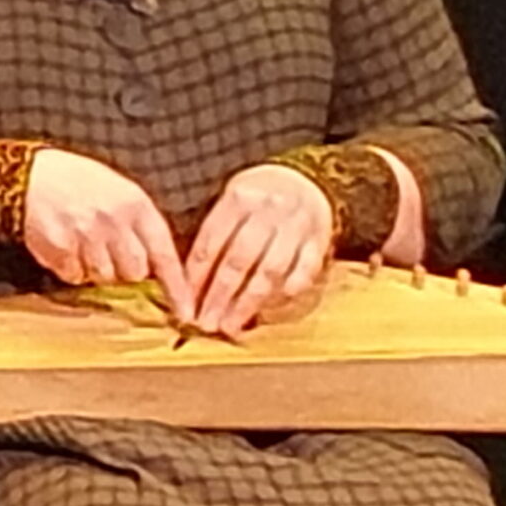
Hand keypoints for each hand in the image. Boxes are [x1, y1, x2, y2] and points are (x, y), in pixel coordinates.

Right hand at [22, 148, 189, 300]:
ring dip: (96, 268)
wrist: (29, 175)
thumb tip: (156, 267)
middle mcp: (113, 221)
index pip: (164, 253)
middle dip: (125, 268)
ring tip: (83, 242)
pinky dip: (71, 268)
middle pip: (134, 272)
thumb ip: (139, 224)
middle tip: (108, 248)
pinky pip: (74, 276)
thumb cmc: (77, 182)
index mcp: (135, 203)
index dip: (177, 287)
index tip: (186, 311)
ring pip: (104, 277)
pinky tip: (65, 245)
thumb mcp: (119, 190)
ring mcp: (85, 236)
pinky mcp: (60, 248)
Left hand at [179, 163, 333, 337]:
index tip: (186, 304)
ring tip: (230, 326)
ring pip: (269, 271)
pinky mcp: (319, 241)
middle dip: (219, 296)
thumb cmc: (257, 199)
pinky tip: (267, 312)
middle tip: (205, 323)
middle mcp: (267, 210)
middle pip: (238, 260)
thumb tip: (186, 283)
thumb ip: (213, 235)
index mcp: (238, 198)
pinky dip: (284, 294)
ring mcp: (296, 227)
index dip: (196, 277)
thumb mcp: (230, 202)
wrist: (307, 179)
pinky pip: (303, 273)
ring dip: (247, 303)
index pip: (211, 242)